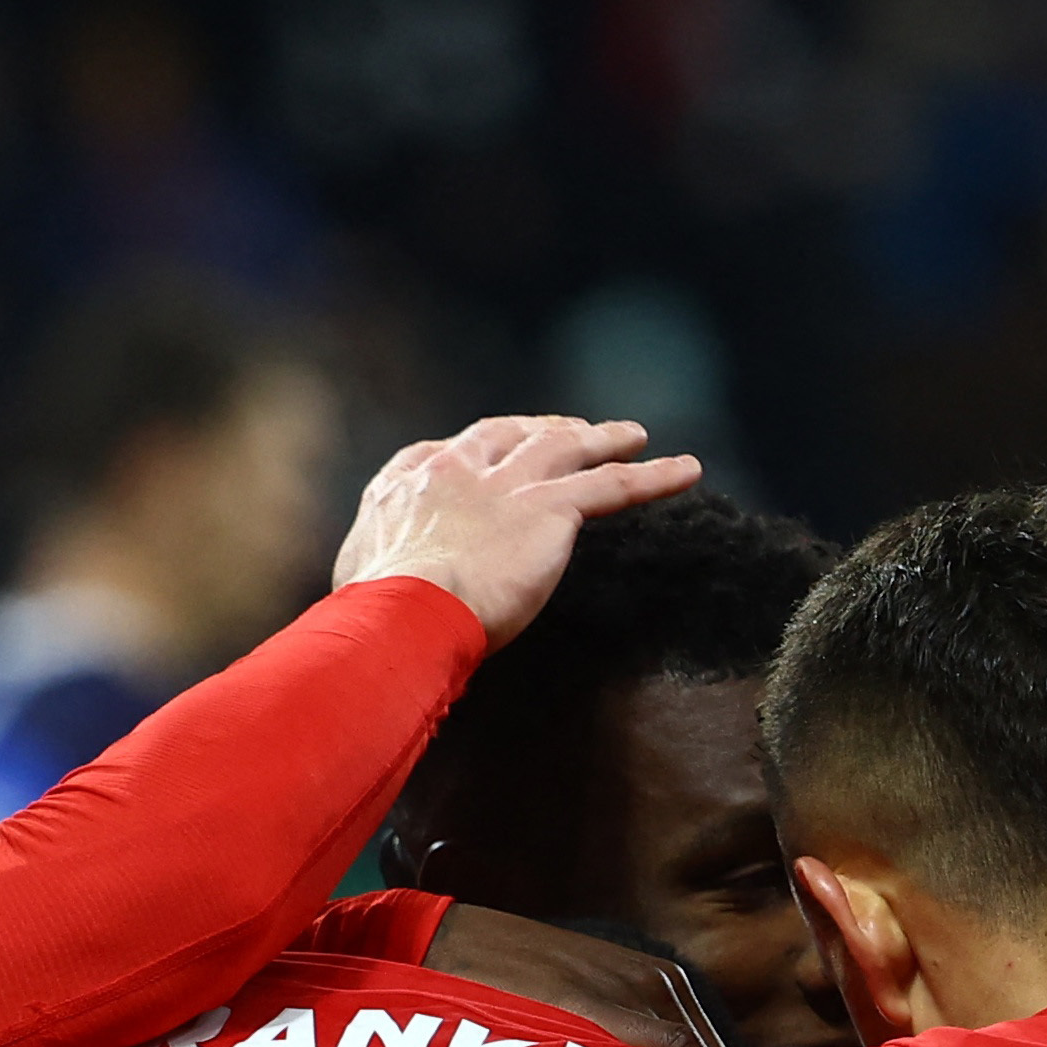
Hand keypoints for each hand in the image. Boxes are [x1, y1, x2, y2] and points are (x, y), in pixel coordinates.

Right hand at [334, 415, 705, 649]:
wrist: (402, 615)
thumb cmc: (372, 618)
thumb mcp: (358, 584)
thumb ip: (374, 572)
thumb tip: (370, 597)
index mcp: (406, 484)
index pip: (447, 453)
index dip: (475, 452)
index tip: (488, 455)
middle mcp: (456, 470)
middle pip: (508, 434)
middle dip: (538, 429)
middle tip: (567, 431)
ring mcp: (506, 486)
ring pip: (565, 447)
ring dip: (602, 437)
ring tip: (633, 435)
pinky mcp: (549, 510)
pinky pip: (613, 485)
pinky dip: (654, 476)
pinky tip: (688, 470)